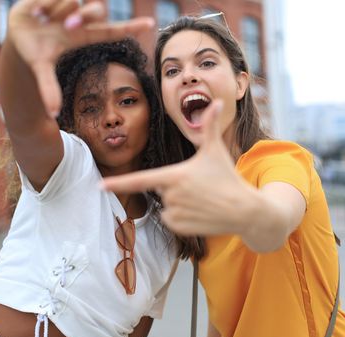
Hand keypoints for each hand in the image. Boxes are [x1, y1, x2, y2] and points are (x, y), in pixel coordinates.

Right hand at [7, 0, 153, 117]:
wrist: (17, 35)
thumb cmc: (35, 53)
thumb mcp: (42, 68)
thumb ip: (49, 89)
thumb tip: (52, 115)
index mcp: (83, 36)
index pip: (112, 30)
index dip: (131, 27)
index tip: (151, 24)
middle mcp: (80, 19)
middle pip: (95, 11)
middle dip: (80, 17)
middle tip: (66, 25)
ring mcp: (70, 5)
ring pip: (71, 0)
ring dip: (55, 12)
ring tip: (41, 20)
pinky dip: (43, 5)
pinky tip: (36, 13)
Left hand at [101, 100, 254, 235]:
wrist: (244, 209)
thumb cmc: (227, 177)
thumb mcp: (215, 150)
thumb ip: (210, 126)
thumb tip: (218, 101)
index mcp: (174, 176)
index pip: (140, 180)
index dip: (118, 183)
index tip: (100, 186)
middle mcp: (170, 196)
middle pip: (161, 190)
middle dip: (175, 187)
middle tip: (199, 186)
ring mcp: (175, 213)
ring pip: (165, 206)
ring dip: (178, 203)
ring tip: (200, 200)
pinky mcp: (180, 228)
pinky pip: (171, 220)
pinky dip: (181, 217)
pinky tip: (199, 212)